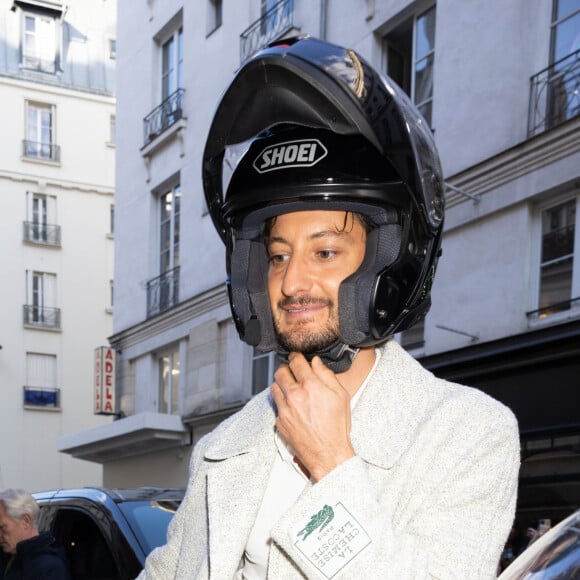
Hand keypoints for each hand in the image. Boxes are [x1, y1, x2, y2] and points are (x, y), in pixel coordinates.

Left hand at [271, 352, 354, 481]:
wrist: (328, 453)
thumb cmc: (337, 427)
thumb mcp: (341, 396)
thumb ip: (327, 375)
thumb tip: (316, 362)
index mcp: (311, 386)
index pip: (296, 362)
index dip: (296, 356)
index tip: (296, 357)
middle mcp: (295, 396)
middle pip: (280, 371)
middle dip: (286, 369)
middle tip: (292, 371)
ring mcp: (285, 409)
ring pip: (274, 387)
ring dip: (281, 384)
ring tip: (290, 388)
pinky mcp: (279, 421)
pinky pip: (276, 405)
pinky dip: (282, 402)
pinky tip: (292, 406)